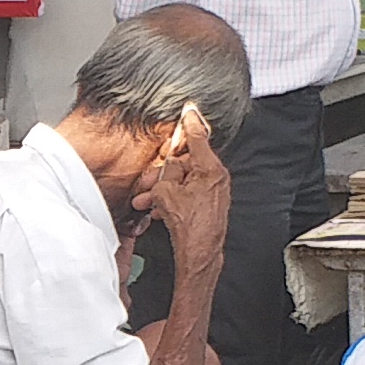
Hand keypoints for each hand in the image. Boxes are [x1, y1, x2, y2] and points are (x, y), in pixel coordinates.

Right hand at [147, 104, 231, 260]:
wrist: (199, 254)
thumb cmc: (190, 227)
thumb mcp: (166, 193)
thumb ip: (166, 173)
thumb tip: (167, 168)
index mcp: (210, 169)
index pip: (198, 137)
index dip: (190, 122)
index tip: (189, 110)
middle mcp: (216, 178)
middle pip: (186, 162)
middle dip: (164, 173)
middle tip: (150, 181)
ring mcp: (215, 191)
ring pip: (185, 180)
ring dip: (164, 189)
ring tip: (148, 201)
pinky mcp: (211, 203)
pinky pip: (189, 192)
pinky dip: (174, 197)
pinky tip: (160, 208)